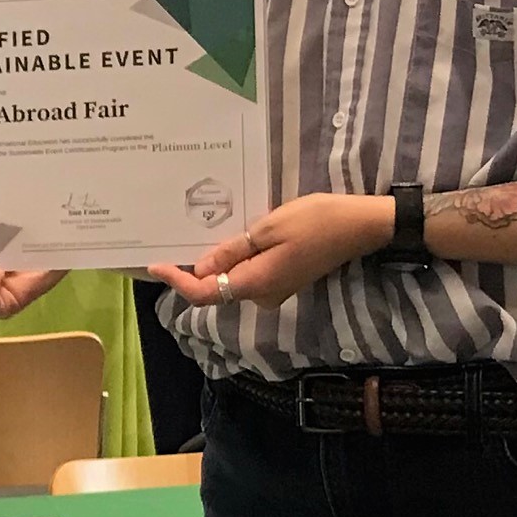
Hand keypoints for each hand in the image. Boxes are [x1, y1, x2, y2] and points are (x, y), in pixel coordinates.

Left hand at [149, 194, 390, 309]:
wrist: (360, 226)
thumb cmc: (316, 221)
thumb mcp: (268, 229)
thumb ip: (234, 251)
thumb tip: (203, 269)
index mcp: (257, 283)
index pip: (206, 292)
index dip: (178, 281)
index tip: (156, 266)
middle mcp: (263, 295)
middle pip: (218, 288)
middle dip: (195, 269)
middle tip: (172, 243)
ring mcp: (275, 290)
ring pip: (234, 280)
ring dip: (216, 262)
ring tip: (198, 233)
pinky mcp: (283, 280)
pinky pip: (249, 273)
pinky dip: (235, 259)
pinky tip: (231, 237)